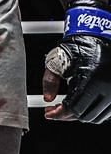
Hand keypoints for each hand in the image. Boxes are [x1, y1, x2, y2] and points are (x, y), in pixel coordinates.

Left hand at [43, 0, 110, 122]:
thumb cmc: (79, 46)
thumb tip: (47, 99)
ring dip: (81, 114)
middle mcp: (108, 87)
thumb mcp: (59, 60)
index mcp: (92, 78)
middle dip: (67, 115)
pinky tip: (82, 104)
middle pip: (86, 115)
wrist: (100, 36)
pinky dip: (93, 111)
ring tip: (67, 107)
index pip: (74, 108)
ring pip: (98, 116)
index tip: (49, 114)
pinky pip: (107, 111)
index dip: (59, 114)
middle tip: (55, 110)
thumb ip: (49, 80)